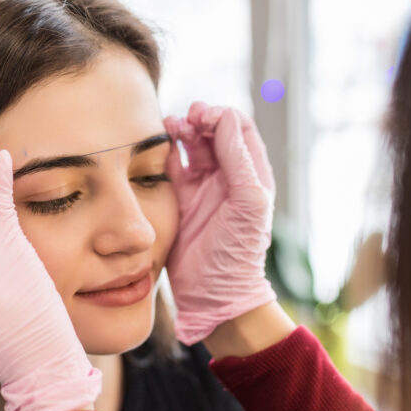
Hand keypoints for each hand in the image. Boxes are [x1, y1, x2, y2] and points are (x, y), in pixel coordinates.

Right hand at [162, 102, 277, 344]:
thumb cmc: (238, 252)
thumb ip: (237, 160)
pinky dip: (164, 152)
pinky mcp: (179, 202)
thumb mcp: (247, 203)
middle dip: (200, 119)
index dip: (222, 116)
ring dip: (181, 131)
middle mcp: (227, 178)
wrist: (213, 295)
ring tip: (171, 126)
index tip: (205, 117)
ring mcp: (202, 189)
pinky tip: (158, 145)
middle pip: (213, 133)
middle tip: (187, 119)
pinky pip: (170, 168)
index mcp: (251, 175)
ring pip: (190, 146)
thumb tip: (224, 119)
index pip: (238, 129)